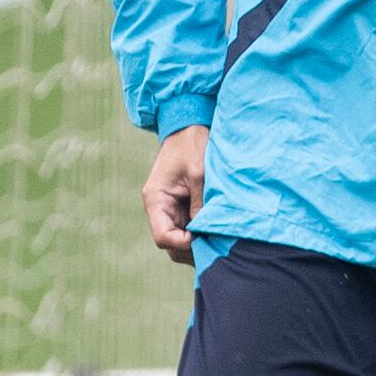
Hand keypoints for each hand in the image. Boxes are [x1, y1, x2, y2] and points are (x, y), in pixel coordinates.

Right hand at [142, 126, 209, 262]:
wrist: (189, 127)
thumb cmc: (192, 145)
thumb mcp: (198, 174)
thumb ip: (200, 204)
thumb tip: (204, 231)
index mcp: (156, 199)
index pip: (163, 237)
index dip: (183, 244)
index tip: (204, 239)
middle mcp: (159, 207)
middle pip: (170, 244)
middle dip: (191, 249)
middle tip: (216, 246)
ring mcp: (169, 208)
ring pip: (179, 239)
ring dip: (196, 243)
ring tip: (218, 241)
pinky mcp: (181, 206)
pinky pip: (187, 228)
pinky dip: (200, 234)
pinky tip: (217, 233)